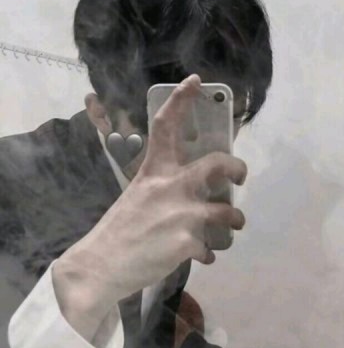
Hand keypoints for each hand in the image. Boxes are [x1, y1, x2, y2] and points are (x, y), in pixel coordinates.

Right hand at [52, 74, 246, 339]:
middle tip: (241, 176)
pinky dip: (209, 253)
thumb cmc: (119, 228)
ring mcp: (181, 214)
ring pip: (227, 212)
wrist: (99, 266)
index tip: (195, 81)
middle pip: (217, 164)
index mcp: (154, 171)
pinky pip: (210, 248)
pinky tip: (202, 256)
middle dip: (237, 168)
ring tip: (232, 226)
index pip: (166, 126)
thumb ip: (164, 188)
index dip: (181, 100)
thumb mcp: (139, 195)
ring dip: (234, 220)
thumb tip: (192, 192)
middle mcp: (171, 186)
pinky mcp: (187, 242)